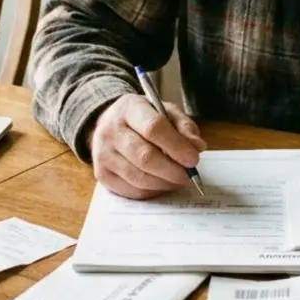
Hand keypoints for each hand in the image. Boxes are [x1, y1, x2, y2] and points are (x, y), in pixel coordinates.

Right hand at [88, 94, 205, 199]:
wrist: (110, 124)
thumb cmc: (143, 118)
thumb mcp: (166, 112)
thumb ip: (184, 127)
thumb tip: (197, 147)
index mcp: (129, 108)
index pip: (153, 128)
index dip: (176, 146)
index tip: (193, 159)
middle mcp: (111, 131)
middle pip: (144, 157)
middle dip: (172, 170)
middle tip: (189, 175)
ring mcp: (103, 154)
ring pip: (138, 177)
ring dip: (164, 183)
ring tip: (178, 180)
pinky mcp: (102, 174)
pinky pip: (132, 190)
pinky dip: (152, 191)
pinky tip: (162, 183)